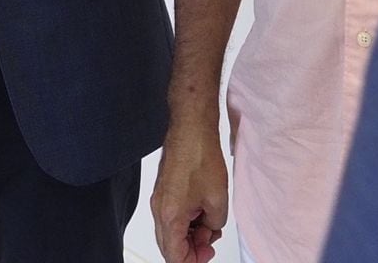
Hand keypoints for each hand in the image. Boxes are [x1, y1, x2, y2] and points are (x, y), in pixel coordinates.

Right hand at [151, 122, 227, 262]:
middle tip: (210, 244)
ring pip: (170, 231)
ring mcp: (159, 199)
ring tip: (210, 226)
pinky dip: (186, 221)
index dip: (192, 261)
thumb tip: (210, 229)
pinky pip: (171, 216)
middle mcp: (159, 209)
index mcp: (170, 216)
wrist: (191, 129)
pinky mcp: (163, 190)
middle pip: (169, 246)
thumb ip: (215, 225)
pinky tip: (202, 214)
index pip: (174, 256)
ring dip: (189, 235)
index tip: (207, 254)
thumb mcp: (218, 200)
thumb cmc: (200, 156)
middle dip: (190, 250)